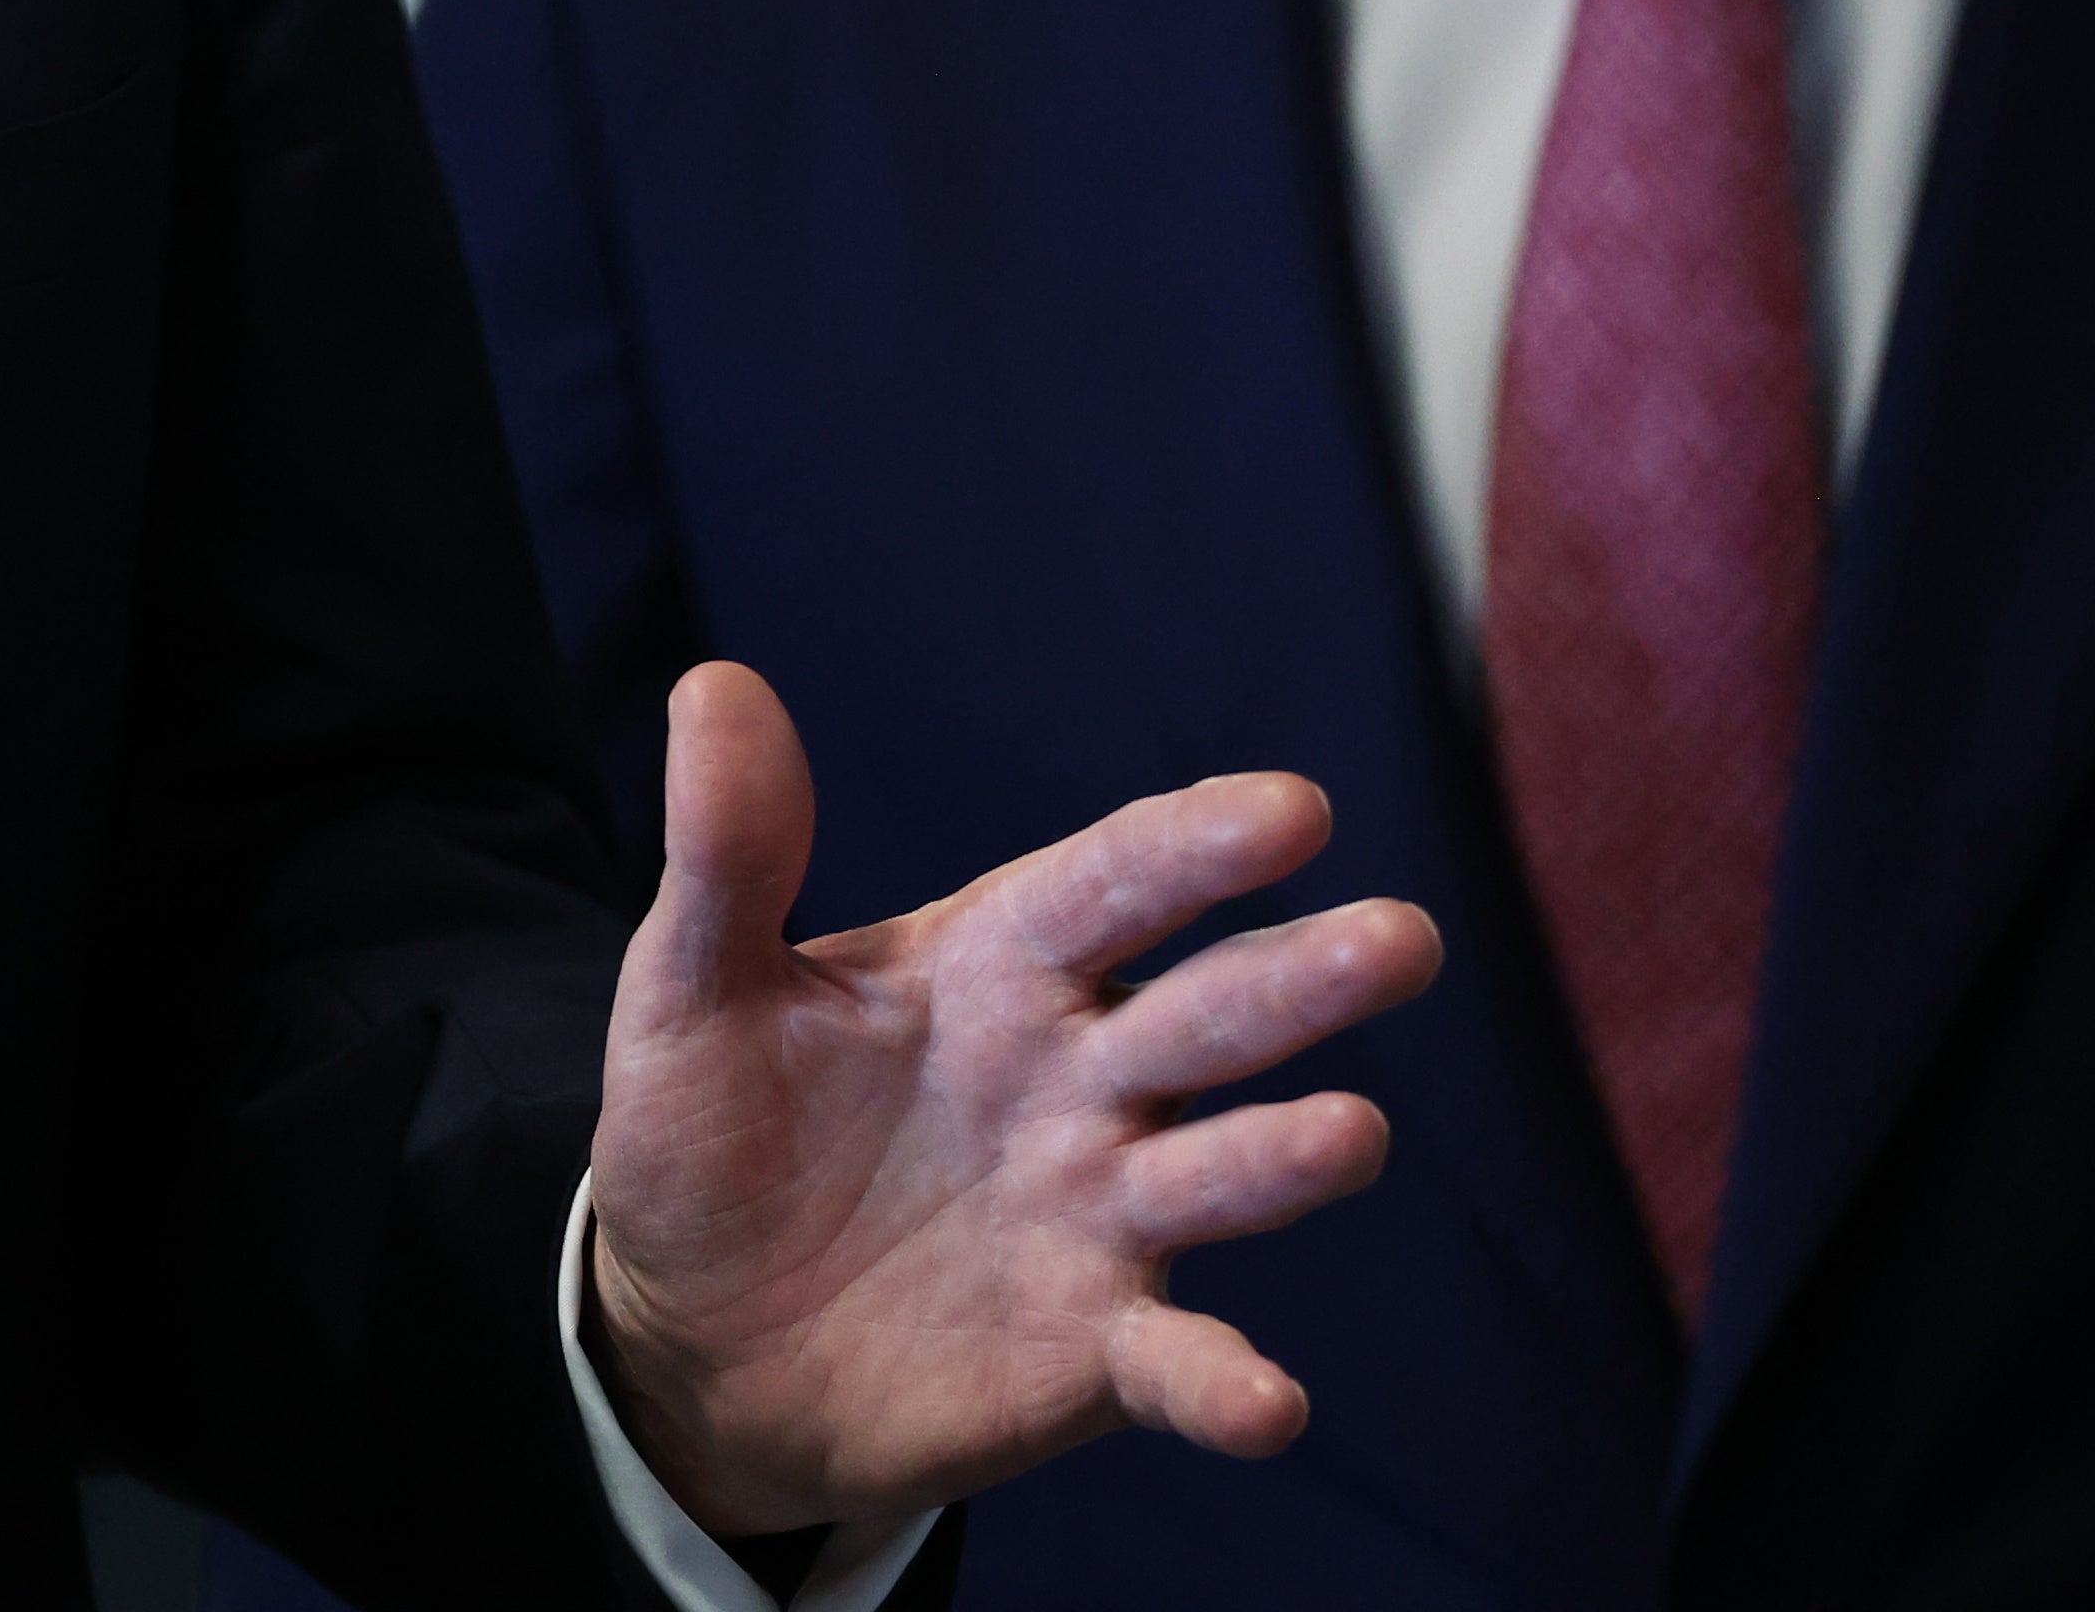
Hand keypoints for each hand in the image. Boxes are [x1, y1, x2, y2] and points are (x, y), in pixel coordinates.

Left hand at [578, 660, 1439, 1538]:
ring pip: (1217, 1174)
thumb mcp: (696, 988)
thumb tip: (716, 688)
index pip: (1107, 887)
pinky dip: (1225, 1384)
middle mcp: (1077, 1079)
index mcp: (996, 969)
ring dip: (1284, 1157)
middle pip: (1201, 1014)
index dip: (1191, 849)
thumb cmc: (711, 1134)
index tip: (1290, 810)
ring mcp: (1099, 1215)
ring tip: (1350, 1134)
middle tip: (1398, 939)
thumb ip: (728, 855)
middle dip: (1297, 980)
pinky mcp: (1096, 1349)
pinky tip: (1269, 1406)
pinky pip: (1176, 1365)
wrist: (696, 1337)